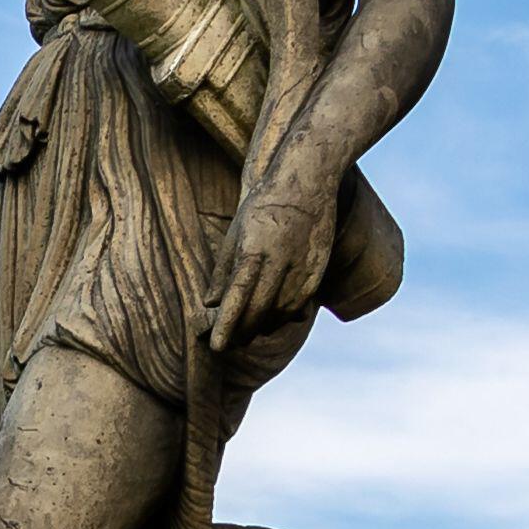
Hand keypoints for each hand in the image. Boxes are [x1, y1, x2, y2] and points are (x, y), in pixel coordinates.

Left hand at [203, 173, 332, 348]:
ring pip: (281, 312)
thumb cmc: (263, 206)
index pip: (237, 296)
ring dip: (264, 326)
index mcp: (254, 250)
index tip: (216, 348)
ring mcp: (302, 266)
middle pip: (259, 309)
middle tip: (231, 343)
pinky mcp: (318, 269)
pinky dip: (285, 316)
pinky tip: (274, 319)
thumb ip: (224, 270)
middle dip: (243, 332)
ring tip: (250, 332)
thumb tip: (210, 304)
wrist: (307, 180)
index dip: (226, 325)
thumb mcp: (236, 233)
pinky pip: (300, 304)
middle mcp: (280, 260)